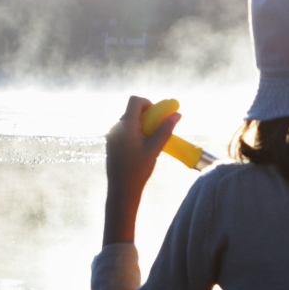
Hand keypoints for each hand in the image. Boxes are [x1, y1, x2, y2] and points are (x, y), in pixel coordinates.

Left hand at [103, 95, 179, 244]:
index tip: (157, 114)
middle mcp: (116, 127)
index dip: (148, 103)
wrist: (121, 189)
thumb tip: (177, 115)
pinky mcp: (111, 142)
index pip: (134, 101)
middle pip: (131, 110)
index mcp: (126, 126)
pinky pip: (123, 130)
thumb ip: (165, 130)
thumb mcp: (154, 149)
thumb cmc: (139, 169)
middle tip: (156, 129)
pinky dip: (134, 132)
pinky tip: (140, 148)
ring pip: (128, 120)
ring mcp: (111, 135)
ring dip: (141, 124)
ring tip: (149, 141)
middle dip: (146, 115)